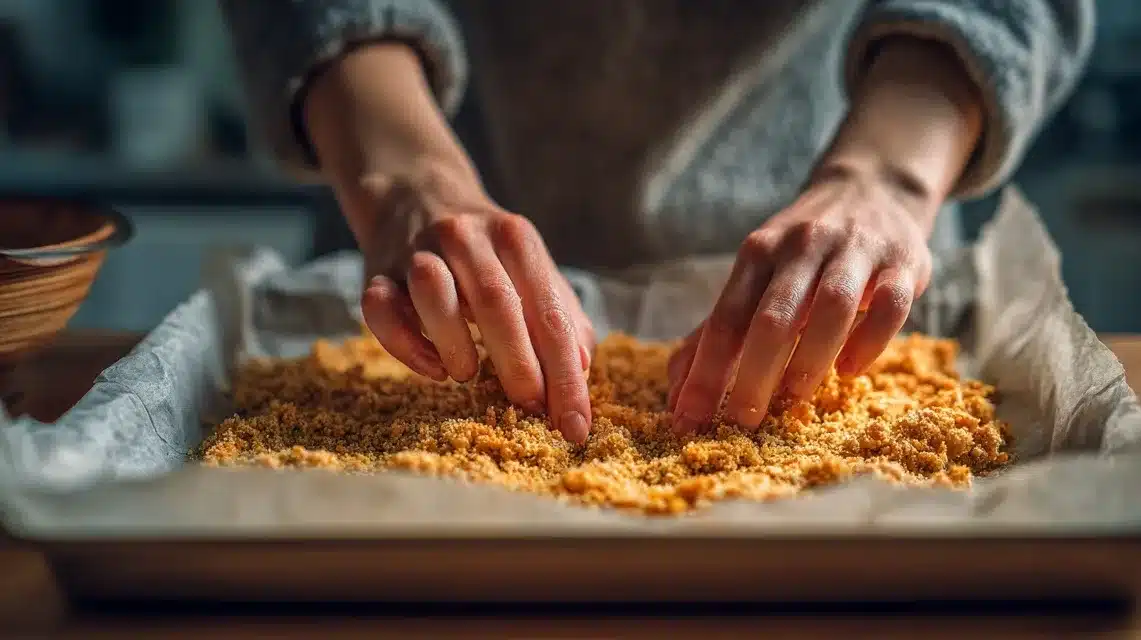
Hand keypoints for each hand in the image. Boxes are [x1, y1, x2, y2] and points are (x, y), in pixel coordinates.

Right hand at [358, 168, 595, 442]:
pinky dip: (405, 344)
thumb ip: (561, 316)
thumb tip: (582, 369)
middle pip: (496, 302)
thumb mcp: (532, 268)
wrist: (416, 193)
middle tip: (529, 406)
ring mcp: (417, 252)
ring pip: (432, 293)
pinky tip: (432, 368)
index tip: (575, 425)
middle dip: (518, 364)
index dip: (566, 374)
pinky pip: (380, 308)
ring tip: (468, 375)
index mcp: (515, 239)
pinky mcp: (375, 271)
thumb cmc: (487, 252)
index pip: (549, 313)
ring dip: (454, 343)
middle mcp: (466, 237)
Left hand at [667, 165, 935, 432]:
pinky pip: (888, 304)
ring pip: (831, 306)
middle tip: (743, 419)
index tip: (689, 417)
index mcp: (758, 253)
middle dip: (753, 373)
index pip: (725, 318)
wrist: (873, 188)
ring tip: (796, 397)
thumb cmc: (802, 252)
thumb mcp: (756, 275)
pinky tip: (851, 370)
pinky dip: (870, 340)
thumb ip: (720, 330)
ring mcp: (854, 250)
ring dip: (810, 357)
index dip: (705, 370)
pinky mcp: (902, 261)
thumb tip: (677, 389)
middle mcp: (801, 246)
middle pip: (773, 315)